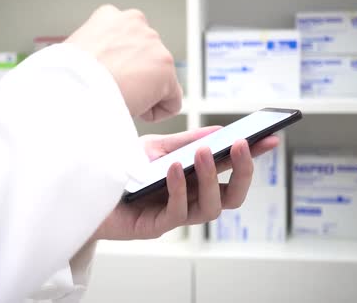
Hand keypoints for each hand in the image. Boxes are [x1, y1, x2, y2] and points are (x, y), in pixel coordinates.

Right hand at [65, 5, 181, 121]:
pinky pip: (172, 102)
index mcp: (110, 17)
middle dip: (134, 79)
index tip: (106, 80)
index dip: (118, 68)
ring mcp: (153, 44)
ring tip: (116, 97)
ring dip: (142, 95)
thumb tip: (100, 70)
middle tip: (111, 91)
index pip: (128, 44)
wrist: (72, 89)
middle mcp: (135, 22)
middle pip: (147, 61)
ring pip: (158, 82)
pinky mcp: (166, 67)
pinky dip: (156, 113)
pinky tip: (134, 109)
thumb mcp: (75, 55)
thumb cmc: (66, 79)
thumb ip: (97, 54)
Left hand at [92, 127, 278, 239]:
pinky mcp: (156, 226)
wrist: (86, 190)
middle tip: (243, 146)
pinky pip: (178, 213)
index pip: (231, 170)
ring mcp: (175, 214)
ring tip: (206, 153)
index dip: (252, 157)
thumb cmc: (121, 170)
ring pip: (211, 208)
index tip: (270, 138)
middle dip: (243, 172)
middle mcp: (190, 199)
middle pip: (232, 196)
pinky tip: (175, 168)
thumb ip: (185, 142)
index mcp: (195, 180)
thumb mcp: (155, 148)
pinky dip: (179, 188)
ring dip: (211, 179)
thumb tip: (219, 132)